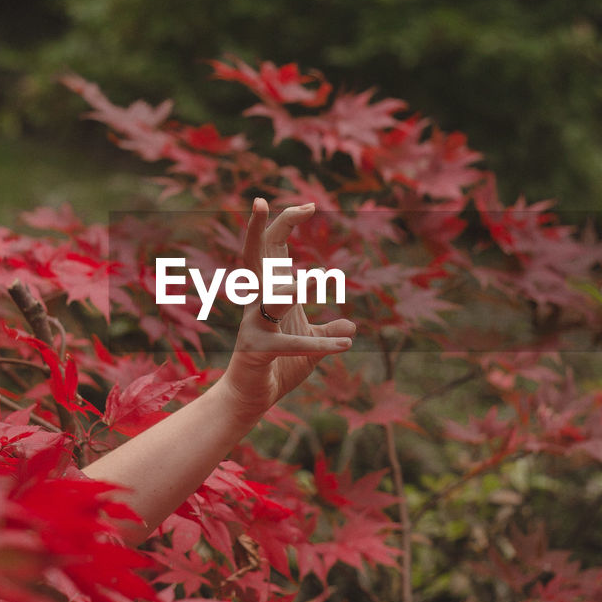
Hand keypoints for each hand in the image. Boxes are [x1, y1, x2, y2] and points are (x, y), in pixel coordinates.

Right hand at [219, 198, 354, 421]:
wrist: (251, 400)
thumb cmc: (277, 367)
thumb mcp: (310, 348)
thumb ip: (327, 331)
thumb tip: (350, 325)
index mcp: (269, 293)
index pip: (272, 250)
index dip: (286, 225)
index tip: (309, 207)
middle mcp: (257, 302)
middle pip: (253, 258)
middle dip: (255, 230)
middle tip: (259, 201)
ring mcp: (253, 325)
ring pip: (271, 298)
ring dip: (294, 289)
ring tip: (318, 280)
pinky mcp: (258, 350)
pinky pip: (290, 344)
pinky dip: (320, 344)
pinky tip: (345, 344)